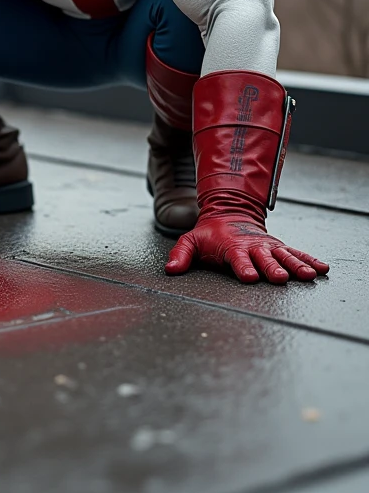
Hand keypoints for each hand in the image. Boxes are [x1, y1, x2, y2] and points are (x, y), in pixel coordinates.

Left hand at [165, 215, 329, 283]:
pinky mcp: (278, 248)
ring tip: (309, 275)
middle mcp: (253, 248)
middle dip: (272, 269)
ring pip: (284, 257)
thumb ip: (180, 255)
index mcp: (232, 248)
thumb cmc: (209, 234)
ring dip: (296, 266)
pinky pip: (296, 253)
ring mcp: (267, 248)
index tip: (249, 277)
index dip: (243, 267)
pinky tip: (322, 269)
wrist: (229, 213)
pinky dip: (309, 260)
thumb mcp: (190, 241)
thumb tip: (170, 270)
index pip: (237, 259)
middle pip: (264, 259)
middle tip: (280, 278)